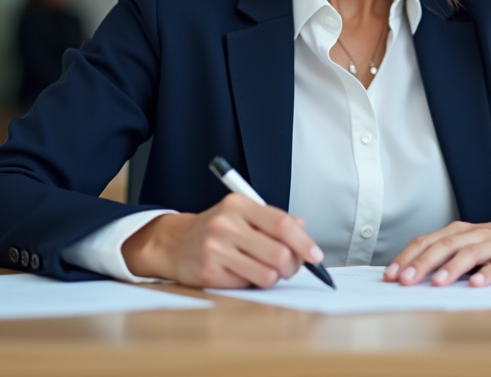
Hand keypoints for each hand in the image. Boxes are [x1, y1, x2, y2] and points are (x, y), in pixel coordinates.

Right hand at [120, 194, 323, 287]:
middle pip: (279, 254)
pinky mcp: (209, 273)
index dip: (304, 242)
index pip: (282, 224)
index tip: (316, 255)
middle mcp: (226, 225)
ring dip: (273, 276)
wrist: (174, 243)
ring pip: (267, 274)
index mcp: (239, 205)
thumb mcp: (243, 214)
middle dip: (292, 266)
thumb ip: (274, 220)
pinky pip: (247, 285)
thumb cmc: (216, 229)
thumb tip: (303, 229)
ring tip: (264, 269)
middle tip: (290, 267)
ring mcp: (216, 250)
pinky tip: (241, 272)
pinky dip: (251, 282)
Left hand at [383, 210, 490, 287]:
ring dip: (452, 268)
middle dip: (422, 263)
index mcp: (456, 232)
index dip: (407, 257)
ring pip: (469, 253)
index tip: (390, 275)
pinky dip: (487, 273)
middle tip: (405, 280)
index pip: (426, 241)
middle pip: (444, 246)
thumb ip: (442, 256)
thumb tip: (409, 275)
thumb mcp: (465, 244)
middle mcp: (472, 235)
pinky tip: (476, 284)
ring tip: (438, 283)